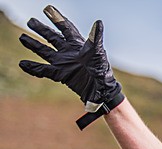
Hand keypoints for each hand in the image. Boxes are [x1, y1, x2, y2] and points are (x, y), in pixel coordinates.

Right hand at [19, 5, 123, 128]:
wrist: (101, 90)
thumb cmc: (101, 70)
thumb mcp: (98, 52)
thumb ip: (95, 37)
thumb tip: (98, 23)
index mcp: (78, 44)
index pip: (66, 28)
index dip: (57, 19)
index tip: (47, 9)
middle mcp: (69, 52)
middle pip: (52, 38)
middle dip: (41, 29)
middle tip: (30, 21)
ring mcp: (64, 63)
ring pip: (45, 52)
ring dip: (34, 45)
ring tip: (22, 38)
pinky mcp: (61, 75)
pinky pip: (44, 71)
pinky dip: (33, 68)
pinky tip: (22, 64)